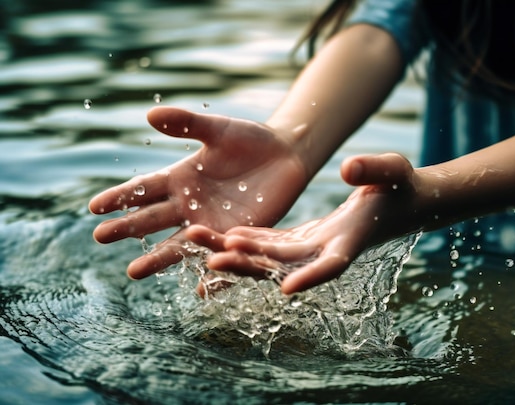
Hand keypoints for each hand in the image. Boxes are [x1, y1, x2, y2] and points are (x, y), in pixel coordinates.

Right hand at [89, 106, 306, 278]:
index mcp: (180, 179)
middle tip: (101, 237)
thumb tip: (150, 115)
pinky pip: (220, 257)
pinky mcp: (238, 236)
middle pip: (154, 219)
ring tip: (134, 272)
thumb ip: (187, 124)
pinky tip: (198, 291)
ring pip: (181, 244)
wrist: (286, 155)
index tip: (94, 207)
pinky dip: (211, 274)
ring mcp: (212, 223)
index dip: (120, 197)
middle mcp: (190, 205)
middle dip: (128, 228)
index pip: (144, 189)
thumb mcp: (218, 131)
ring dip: (159, 258)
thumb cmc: (250, 139)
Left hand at [187, 153, 419, 293]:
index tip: (287, 289)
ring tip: (197, 242)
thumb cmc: (401, 186)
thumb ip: (374, 170)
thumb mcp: (394, 171)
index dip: (311, 277)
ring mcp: (312, 247)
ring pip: (268, 257)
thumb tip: (347, 169)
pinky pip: (268, 245)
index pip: (332, 265)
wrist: (396, 202)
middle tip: (213, 259)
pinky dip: (245, 243)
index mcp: (352, 240)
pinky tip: (216, 237)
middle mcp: (326, 251)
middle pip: (285, 265)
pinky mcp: (302, 239)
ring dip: (235, 254)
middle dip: (250, 264)